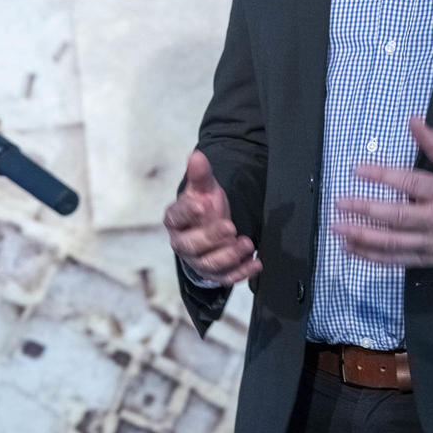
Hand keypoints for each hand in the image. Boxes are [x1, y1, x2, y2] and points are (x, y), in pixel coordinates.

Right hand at [163, 149, 261, 285]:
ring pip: (208, 264)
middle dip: (211, 237)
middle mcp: (182, 243)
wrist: (209, 231)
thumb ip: (200, 175)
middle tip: (230, 227)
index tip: (201, 206)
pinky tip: (256, 263)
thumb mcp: (204, 189)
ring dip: (229, 256)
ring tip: (247, 243)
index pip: (176, 217)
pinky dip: (241, 272)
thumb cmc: (204, 208)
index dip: (186, 212)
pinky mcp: (214, 274)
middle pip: (191, 245)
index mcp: (176, 220)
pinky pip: (225, 277)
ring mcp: (197, 261)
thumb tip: (196, 155)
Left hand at [331, 117, 432, 267]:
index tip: (358, 170)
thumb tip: (413, 120)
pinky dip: (374, 257)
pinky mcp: (430, 259)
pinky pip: (398, 260)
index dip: (382, 175)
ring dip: (364, 237)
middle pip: (397, 216)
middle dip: (365, 210)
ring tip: (339, 230)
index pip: (409, 182)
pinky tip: (354, 250)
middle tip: (340, 203)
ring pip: (393, 242)